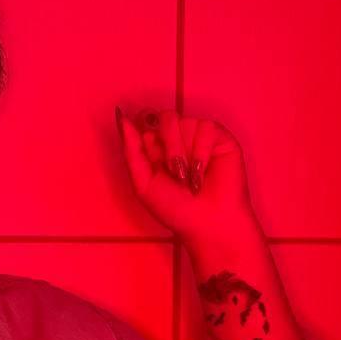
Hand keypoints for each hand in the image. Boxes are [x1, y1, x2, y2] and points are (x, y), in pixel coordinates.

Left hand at [114, 106, 256, 243]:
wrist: (207, 222)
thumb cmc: (174, 208)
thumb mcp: (143, 183)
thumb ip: (131, 151)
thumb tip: (121, 117)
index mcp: (156, 148)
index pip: (146, 125)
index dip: (148, 143)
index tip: (154, 163)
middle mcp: (177, 138)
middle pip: (165, 118)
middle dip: (169, 146)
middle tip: (175, 173)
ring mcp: (198, 136)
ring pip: (185, 121)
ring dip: (184, 153)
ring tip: (190, 178)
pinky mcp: (220, 137)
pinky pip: (206, 127)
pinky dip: (201, 151)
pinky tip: (203, 171)